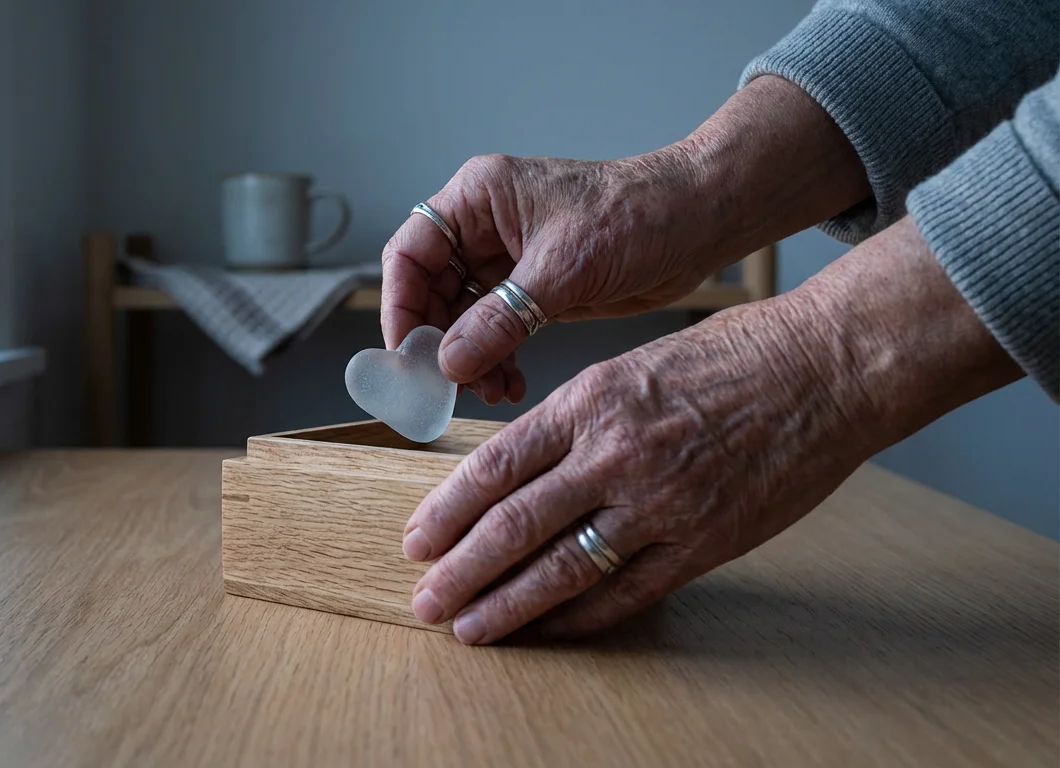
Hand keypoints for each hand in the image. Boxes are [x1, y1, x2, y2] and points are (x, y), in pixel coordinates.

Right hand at [380, 151, 707, 403]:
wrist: (699, 222)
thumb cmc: (638, 213)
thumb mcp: (563, 269)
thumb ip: (500, 318)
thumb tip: (450, 360)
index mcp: (479, 197)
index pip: (411, 252)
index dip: (400, 304)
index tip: (409, 353)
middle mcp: (485, 225)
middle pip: (430, 290)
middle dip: (439, 341)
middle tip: (451, 385)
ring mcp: (508, 259)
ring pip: (461, 318)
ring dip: (469, 358)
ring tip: (491, 390)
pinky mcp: (535, 290)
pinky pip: (495, 331)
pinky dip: (496, 360)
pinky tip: (511, 384)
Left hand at [401, 218, 1020, 643]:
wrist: (827, 367)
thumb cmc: (731, 355)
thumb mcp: (631, 367)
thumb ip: (574, 421)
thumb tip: (516, 473)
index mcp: (590, 401)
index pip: (495, 468)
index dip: (448, 511)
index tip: (418, 539)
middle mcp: (615, 455)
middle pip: (515, 526)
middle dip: (461, 572)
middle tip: (426, 601)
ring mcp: (662, 504)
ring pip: (564, 569)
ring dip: (509, 606)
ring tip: (471, 629)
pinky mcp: (706, 543)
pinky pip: (629, 593)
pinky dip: (584, 617)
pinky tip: (552, 630)